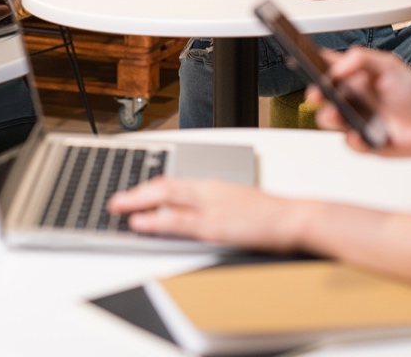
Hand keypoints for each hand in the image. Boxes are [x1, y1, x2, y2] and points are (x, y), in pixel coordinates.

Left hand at [108, 176, 316, 250]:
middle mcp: (208, 191)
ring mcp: (210, 207)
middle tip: (116, 200)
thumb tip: (192, 211)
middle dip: (137, 193)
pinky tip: (141, 223)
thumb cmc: (270, 214)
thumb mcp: (237, 202)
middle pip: (164, 186)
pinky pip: (178, 222)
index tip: (134, 192)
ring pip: (165, 200)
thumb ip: (214, 205)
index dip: (150, 186)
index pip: (174, 182)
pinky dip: (155, 221)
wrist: (294, 218)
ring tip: (118, 208)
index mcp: (213, 185)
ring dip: (138, 203)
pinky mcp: (215, 226)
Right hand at [308, 47, 410, 159]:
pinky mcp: (361, 140)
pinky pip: (348, 142)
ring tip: (337, 115)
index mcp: (355, 75)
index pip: (328, 66)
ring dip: (329, 117)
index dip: (313, 63)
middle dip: (315, 93)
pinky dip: (353, 139)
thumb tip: (337, 66)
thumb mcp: (390, 66)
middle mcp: (352, 96)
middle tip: (318, 94)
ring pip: (329, 118)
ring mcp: (354, 118)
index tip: (302, 60)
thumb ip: (362, 59)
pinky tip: (361, 134)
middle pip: (322, 93)